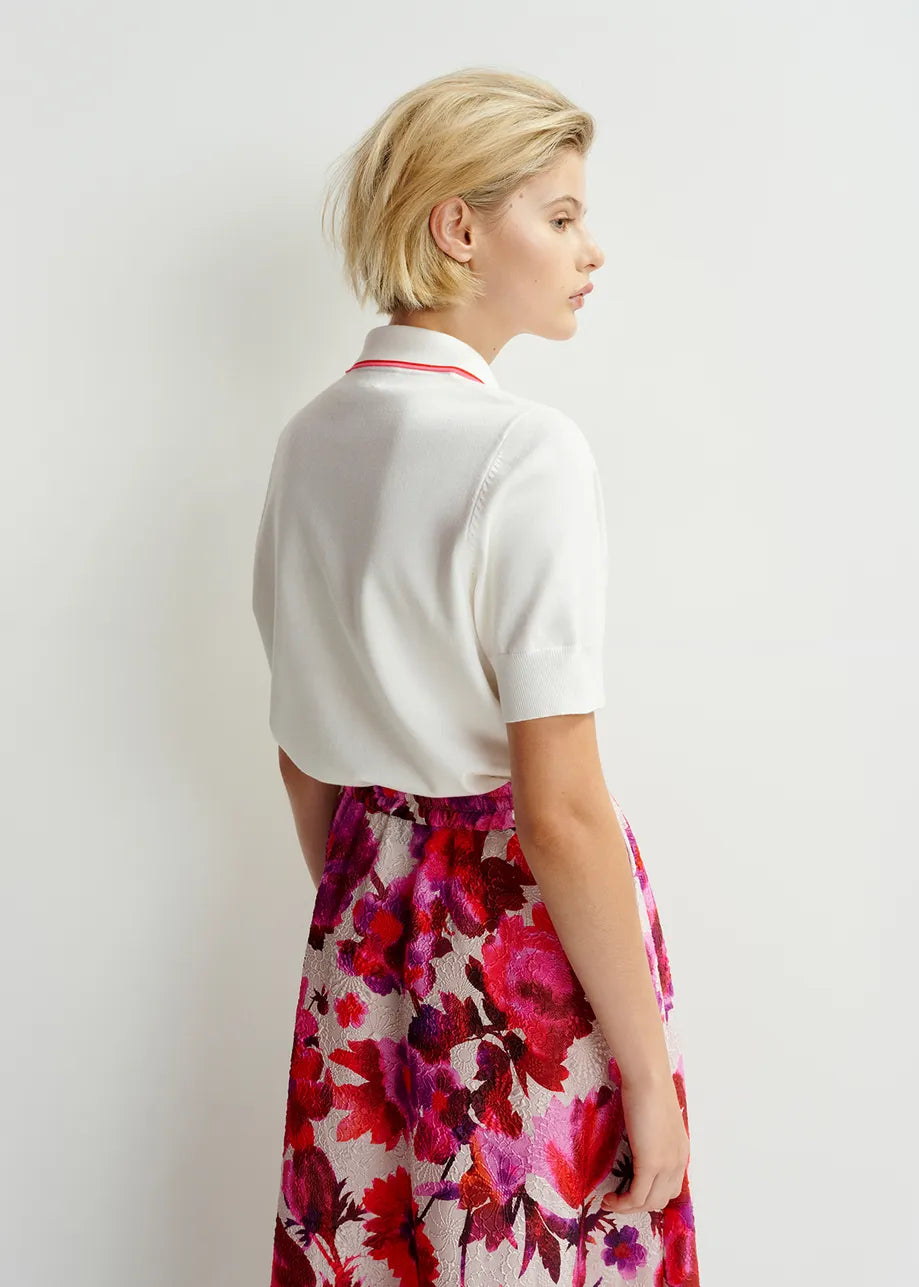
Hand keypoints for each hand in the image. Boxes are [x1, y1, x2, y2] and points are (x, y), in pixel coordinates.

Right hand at [599, 1074, 688, 1214]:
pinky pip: (636, 1196)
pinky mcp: (650, 1164)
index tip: (629, 1192)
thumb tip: (639, 1144)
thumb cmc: (649, 1090)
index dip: (650, 1195)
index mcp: (680, 1152)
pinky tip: (609, 1198)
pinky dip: (622, 1203)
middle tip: (618, 1199)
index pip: (670, 1188)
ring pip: (649, 1203)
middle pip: (661, 1199)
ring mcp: (666, 1165)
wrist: (649, 1079)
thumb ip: (653, 1137)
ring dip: (628, 1208)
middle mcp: (678, 1163)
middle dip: (638, 1205)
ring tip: (610, 1201)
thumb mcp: (656, 1120)